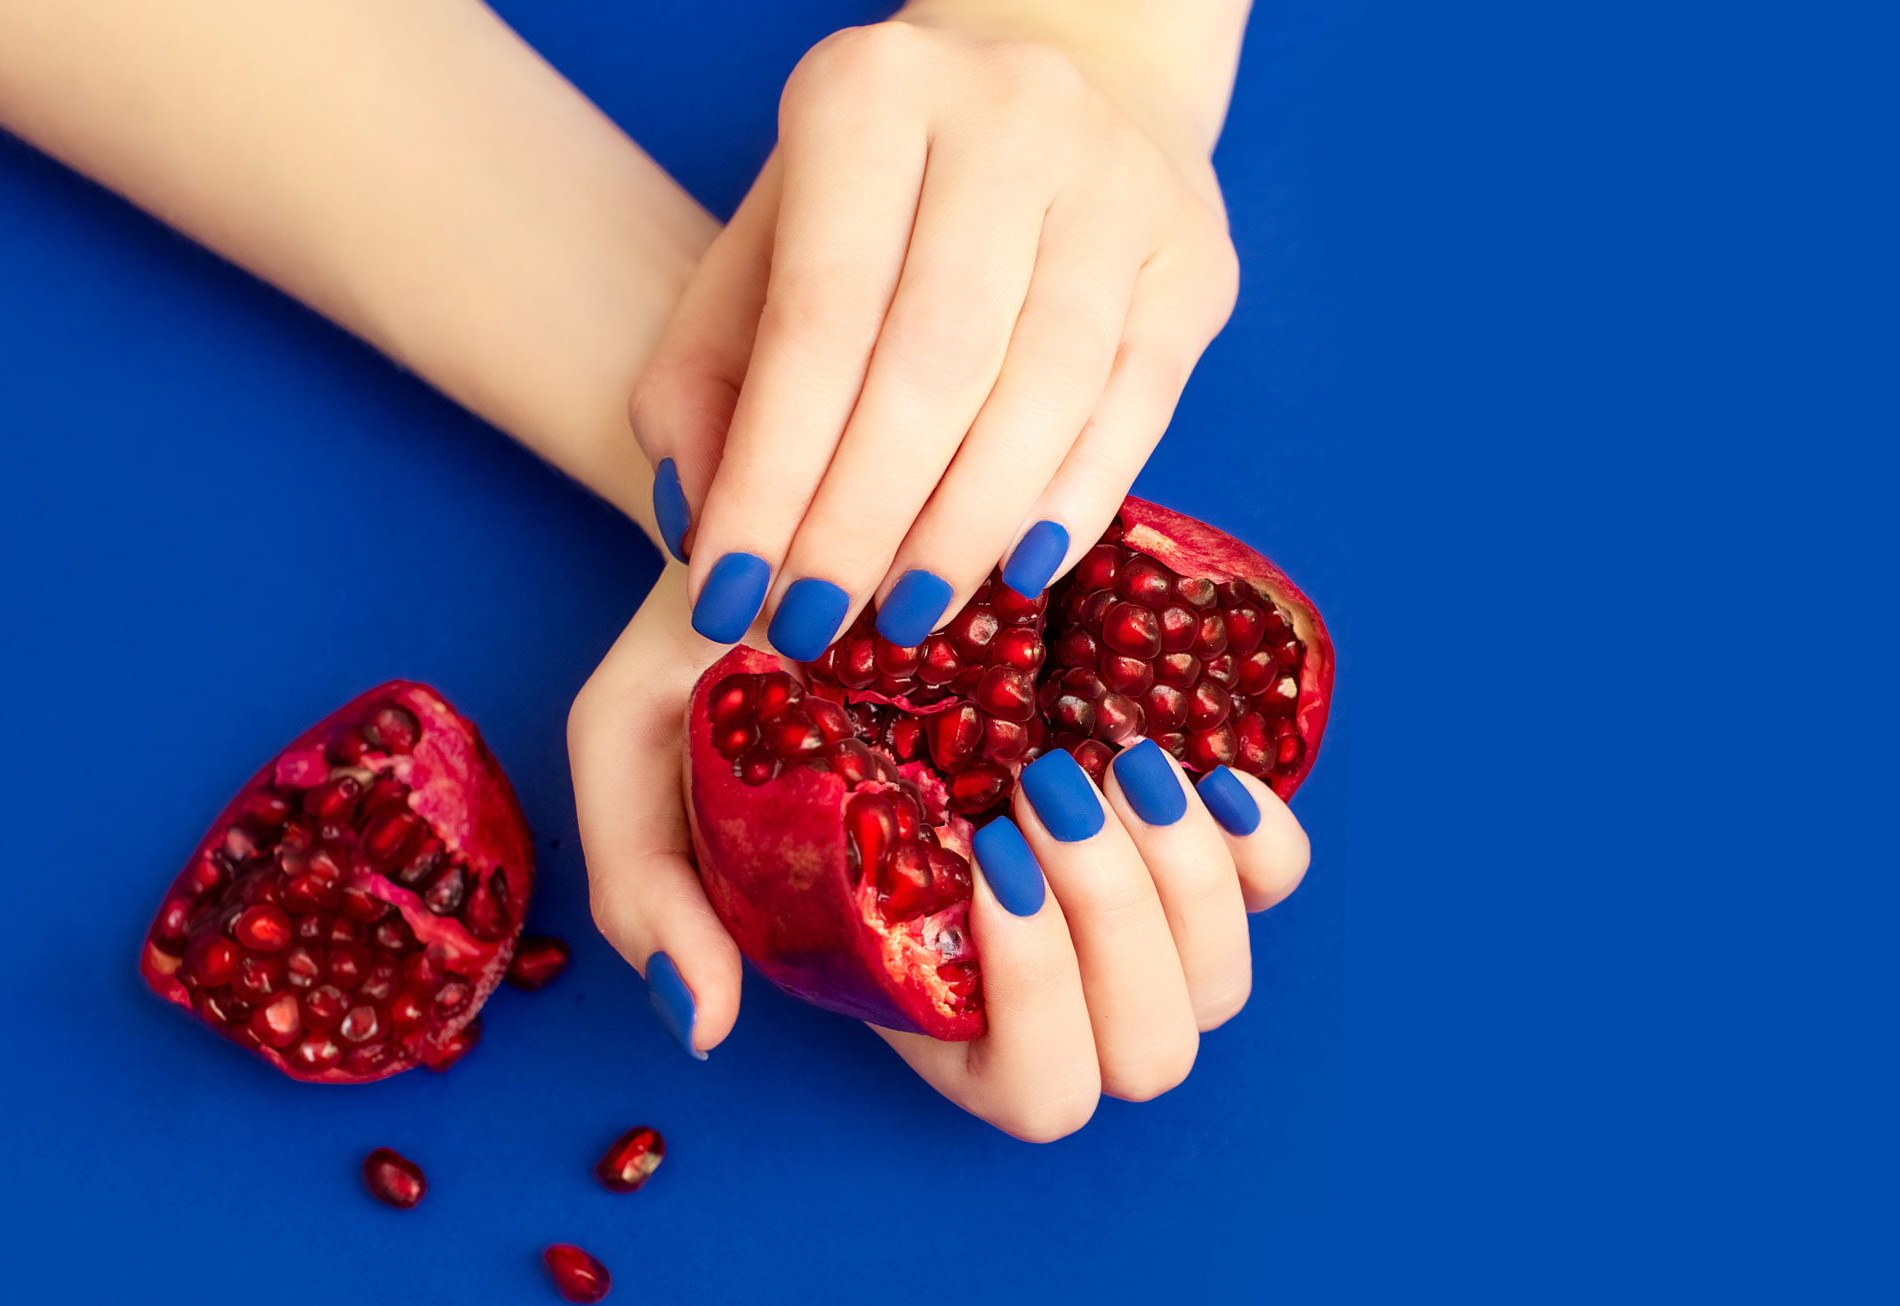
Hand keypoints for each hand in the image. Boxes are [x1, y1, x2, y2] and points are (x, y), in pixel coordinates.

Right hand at [569, 572, 1309, 1140]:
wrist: (804, 541)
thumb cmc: (713, 667)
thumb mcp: (633, 756)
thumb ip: (646, 893)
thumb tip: (705, 1023)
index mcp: (919, 994)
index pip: (1035, 1090)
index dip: (1042, 1007)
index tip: (988, 860)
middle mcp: (1031, 969)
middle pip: (1149, 1052)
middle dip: (1121, 931)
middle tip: (1044, 790)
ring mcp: (1115, 901)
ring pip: (1221, 980)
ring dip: (1186, 883)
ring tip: (1110, 764)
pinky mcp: (1174, 815)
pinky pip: (1278, 880)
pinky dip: (1258, 843)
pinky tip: (1191, 770)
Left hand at [630, 9, 1244, 660]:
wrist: (1063, 85)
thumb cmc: (880, 203)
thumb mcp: (760, 255)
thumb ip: (706, 385)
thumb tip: (703, 528)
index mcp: (870, 94)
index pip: (815, 323)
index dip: (770, 477)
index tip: (730, 596)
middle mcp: (1009, 113)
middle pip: (933, 363)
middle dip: (862, 521)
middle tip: (814, 625)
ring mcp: (1120, 179)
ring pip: (1042, 392)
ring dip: (962, 530)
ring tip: (903, 614)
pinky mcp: (1197, 256)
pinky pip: (1133, 407)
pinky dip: (1069, 505)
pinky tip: (1010, 569)